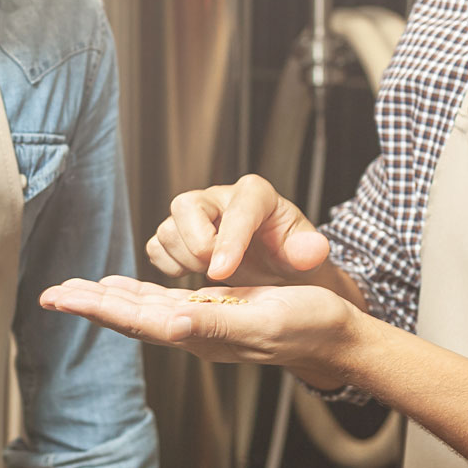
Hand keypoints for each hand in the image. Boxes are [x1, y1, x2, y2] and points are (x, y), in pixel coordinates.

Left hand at [40, 277, 356, 388]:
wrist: (334, 336)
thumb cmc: (306, 327)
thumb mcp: (263, 322)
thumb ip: (217, 323)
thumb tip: (172, 323)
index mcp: (200, 334)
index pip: (137, 321)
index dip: (97, 309)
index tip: (60, 297)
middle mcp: (193, 331)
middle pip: (129, 317)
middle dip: (88, 305)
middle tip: (48, 294)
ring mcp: (202, 322)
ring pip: (141, 309)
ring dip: (105, 299)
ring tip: (72, 291)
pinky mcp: (213, 310)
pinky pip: (162, 302)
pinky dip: (135, 293)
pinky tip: (122, 288)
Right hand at [149, 174, 330, 285]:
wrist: (272, 266)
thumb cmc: (288, 254)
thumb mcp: (306, 255)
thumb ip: (309, 251)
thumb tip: (312, 250)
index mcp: (255, 194)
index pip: (237, 211)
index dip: (228, 242)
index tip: (222, 273)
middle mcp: (218, 197)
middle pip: (185, 206)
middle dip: (199, 246)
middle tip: (220, 272)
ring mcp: (193, 214)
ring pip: (166, 229)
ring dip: (185, 259)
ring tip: (212, 274)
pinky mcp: (176, 233)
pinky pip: (155, 246)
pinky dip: (168, 264)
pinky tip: (193, 273)